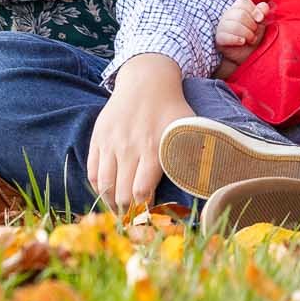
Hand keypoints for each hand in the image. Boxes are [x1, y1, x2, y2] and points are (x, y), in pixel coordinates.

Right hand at [87, 54, 185, 210]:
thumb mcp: (189, 128)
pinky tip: (108, 192)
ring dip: (111, 203)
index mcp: (154, 149)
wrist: (146, 81)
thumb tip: (207, 182)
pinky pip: (92, 171)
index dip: (145, 210)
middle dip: (129, 212)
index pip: (142, 193)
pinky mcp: (97, 139)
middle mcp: (129, 149)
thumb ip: (195, 154)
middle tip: (136, 219)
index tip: (152, 216)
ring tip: (121, 210)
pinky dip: (98, 187)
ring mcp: (110, 144)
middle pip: (122, 195)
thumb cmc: (171, 108)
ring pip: (104, 186)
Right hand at [213, 0, 266, 66]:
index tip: (259, 20)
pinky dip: (237, 40)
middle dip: (252, 26)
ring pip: (235, 26)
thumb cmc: (253, 35)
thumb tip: (262, 8)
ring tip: (250, 40)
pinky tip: (242, 42)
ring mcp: (221, 26)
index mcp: (237, 8)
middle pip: (241, 14)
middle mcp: (227, 15)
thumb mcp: (261, 22)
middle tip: (254, 33)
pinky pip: (226, 36)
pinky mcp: (219, 38)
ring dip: (247, 34)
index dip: (254, 11)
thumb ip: (262, 11)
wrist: (247, 54)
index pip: (244, 2)